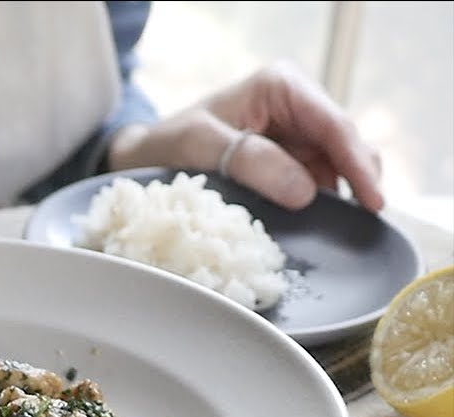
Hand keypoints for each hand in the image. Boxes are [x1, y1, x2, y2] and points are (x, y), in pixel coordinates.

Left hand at [106, 62, 383, 211]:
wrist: (142, 161)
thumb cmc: (165, 144)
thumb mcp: (199, 146)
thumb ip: (250, 161)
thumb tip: (304, 191)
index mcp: (280, 87)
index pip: (333, 125)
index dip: (358, 163)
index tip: (372, 200)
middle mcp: (296, 108)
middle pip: (344, 146)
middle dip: (358, 181)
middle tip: (366, 222)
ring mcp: (295, 137)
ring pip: (336, 169)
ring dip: (339, 198)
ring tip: (344, 230)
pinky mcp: (288, 164)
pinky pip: (316, 185)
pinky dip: (321, 206)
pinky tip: (322, 228)